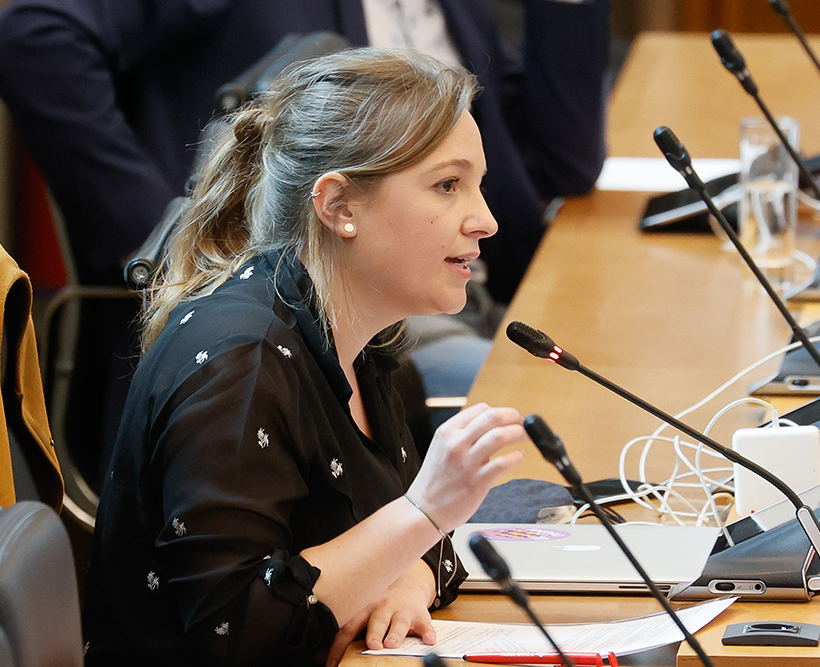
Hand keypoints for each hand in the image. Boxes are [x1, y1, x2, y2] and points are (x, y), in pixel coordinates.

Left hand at [324, 560, 435, 666]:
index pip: (348, 627)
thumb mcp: (362, 614)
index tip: (332, 664)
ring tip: (392, 644)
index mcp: (363, 608)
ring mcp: (402, 610)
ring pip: (398, 622)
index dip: (339, 646)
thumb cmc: (380, 607)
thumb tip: (317, 655)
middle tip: (372, 645)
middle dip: (373, 633)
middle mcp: (382, 607)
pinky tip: (429, 640)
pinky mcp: (420, 615)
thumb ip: (345, 633)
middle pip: (376, 621)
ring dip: (395, 633)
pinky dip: (428, 632)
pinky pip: (425, 624)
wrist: (408, 587)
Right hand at [408, 402, 525, 533]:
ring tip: (527, 437)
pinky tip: (520, 456)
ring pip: (500, 436)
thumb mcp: (442, 448)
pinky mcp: (477, 482)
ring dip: (519, 433)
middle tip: (524, 423)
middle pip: (492, 417)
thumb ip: (464, 435)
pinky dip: (516, 456)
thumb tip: (493, 427)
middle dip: (514, 417)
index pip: (481, 410)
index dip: (502, 411)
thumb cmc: (435, 481)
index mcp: (447, 432)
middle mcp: (456, 443)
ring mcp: (466, 462)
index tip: (512, 418)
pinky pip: (502, 463)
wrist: (424, 510)